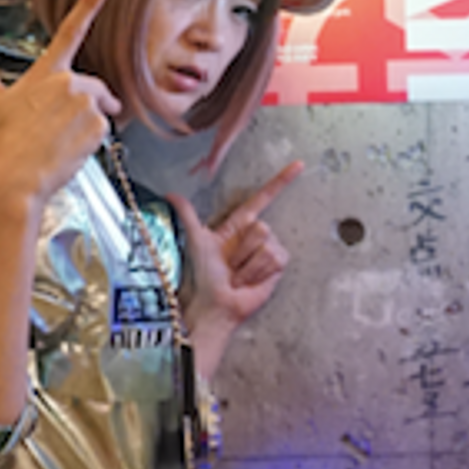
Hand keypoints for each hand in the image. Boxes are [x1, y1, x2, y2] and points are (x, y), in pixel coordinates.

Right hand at [0, 0, 120, 211]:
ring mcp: (87, 103)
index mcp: (46, 71)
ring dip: (88, 122)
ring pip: (100, 109)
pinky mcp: (100, 125)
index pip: (70, 30)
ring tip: (60, 141)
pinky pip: (104, 130)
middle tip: (59, 128)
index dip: (89, 3)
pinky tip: (69, 150)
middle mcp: (69, 82)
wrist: (15, 178)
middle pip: (92, 87)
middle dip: (85, 103)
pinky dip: (92, 140)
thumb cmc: (3, 140)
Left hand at [175, 160, 303, 376]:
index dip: (280, 182)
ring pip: (267, 243)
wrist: (214, 304)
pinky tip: (249, 281)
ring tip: (237, 276)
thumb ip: (187, 215)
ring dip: (247, 264)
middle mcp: (255, 236)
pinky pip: (274, 258)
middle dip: (242, 249)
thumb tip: (170, 193)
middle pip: (261, 226)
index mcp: (237, 226)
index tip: (298, 165)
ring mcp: (268, 250)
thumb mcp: (195, 240)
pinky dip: (258, 271)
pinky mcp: (278, 266)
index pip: (262, 198)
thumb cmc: (203, 276)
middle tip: (229, 265)